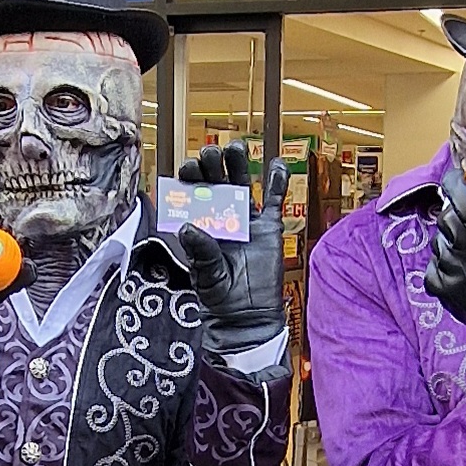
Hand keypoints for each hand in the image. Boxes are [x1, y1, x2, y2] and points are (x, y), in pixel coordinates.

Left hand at [174, 142, 289, 359]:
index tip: (189, 169)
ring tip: (236, 149)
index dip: (191, 178)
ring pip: (243, 183)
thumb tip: (187, 227)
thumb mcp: (206, 275)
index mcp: (202, 224)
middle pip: (217, 181)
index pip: (194, 193)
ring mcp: (247, 219)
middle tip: (211, 155)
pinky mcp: (270, 227)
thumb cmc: (220, 297)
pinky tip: (277, 164)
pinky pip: (275, 200)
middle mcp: (222, 216)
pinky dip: (277, 182)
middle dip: (213, 165)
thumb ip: (201, 251)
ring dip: (239, 164)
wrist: (248, 316)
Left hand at [424, 167, 465, 353]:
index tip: (458, 177)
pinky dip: (445, 258)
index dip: (457, 182)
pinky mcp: (438, 285)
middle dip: (455, 210)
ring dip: (451, 237)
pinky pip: (434, 260)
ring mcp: (450, 269)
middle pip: (448, 215)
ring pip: (440, 238)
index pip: (463, 195)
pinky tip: (461, 265)